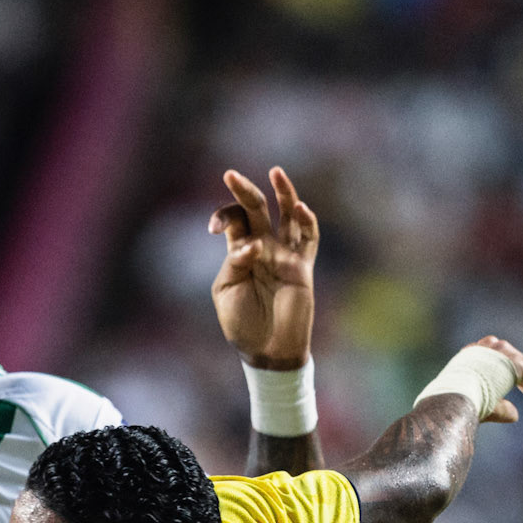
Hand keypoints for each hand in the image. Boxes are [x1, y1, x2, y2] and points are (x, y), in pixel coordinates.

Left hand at [209, 165, 318, 367]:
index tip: (213, 227)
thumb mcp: (226, 291)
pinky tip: (299, 208)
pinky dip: (307, 221)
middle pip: (257, 209)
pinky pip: (309, 238)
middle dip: (245, 191)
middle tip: (230, 174)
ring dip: (284, 193)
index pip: (234, 220)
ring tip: (275, 172)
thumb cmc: (242, 324)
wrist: (267, 350)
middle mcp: (263, 247)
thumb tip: (253, 245)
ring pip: (287, 215)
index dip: (224, 215)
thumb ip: (234, 263)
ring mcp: (284, 254)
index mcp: (240, 252)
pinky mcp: (302, 266)